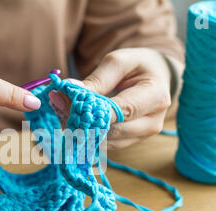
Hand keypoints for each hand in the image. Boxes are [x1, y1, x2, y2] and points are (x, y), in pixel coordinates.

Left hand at [49, 48, 176, 149]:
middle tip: (57, 103)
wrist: (158, 78)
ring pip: (105, 142)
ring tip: (62, 108)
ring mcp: (142, 136)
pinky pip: (104, 144)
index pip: (121, 112)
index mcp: (155, 97)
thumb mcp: (119, 62)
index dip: (93, 112)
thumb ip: (97, 78)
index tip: (67, 103)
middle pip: (111, 131)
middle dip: (82, 120)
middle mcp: (151, 122)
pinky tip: (73, 119)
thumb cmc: (138, 66)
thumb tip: (72, 90)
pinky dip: (87, 134)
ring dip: (81, 129)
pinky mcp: (129, 142)